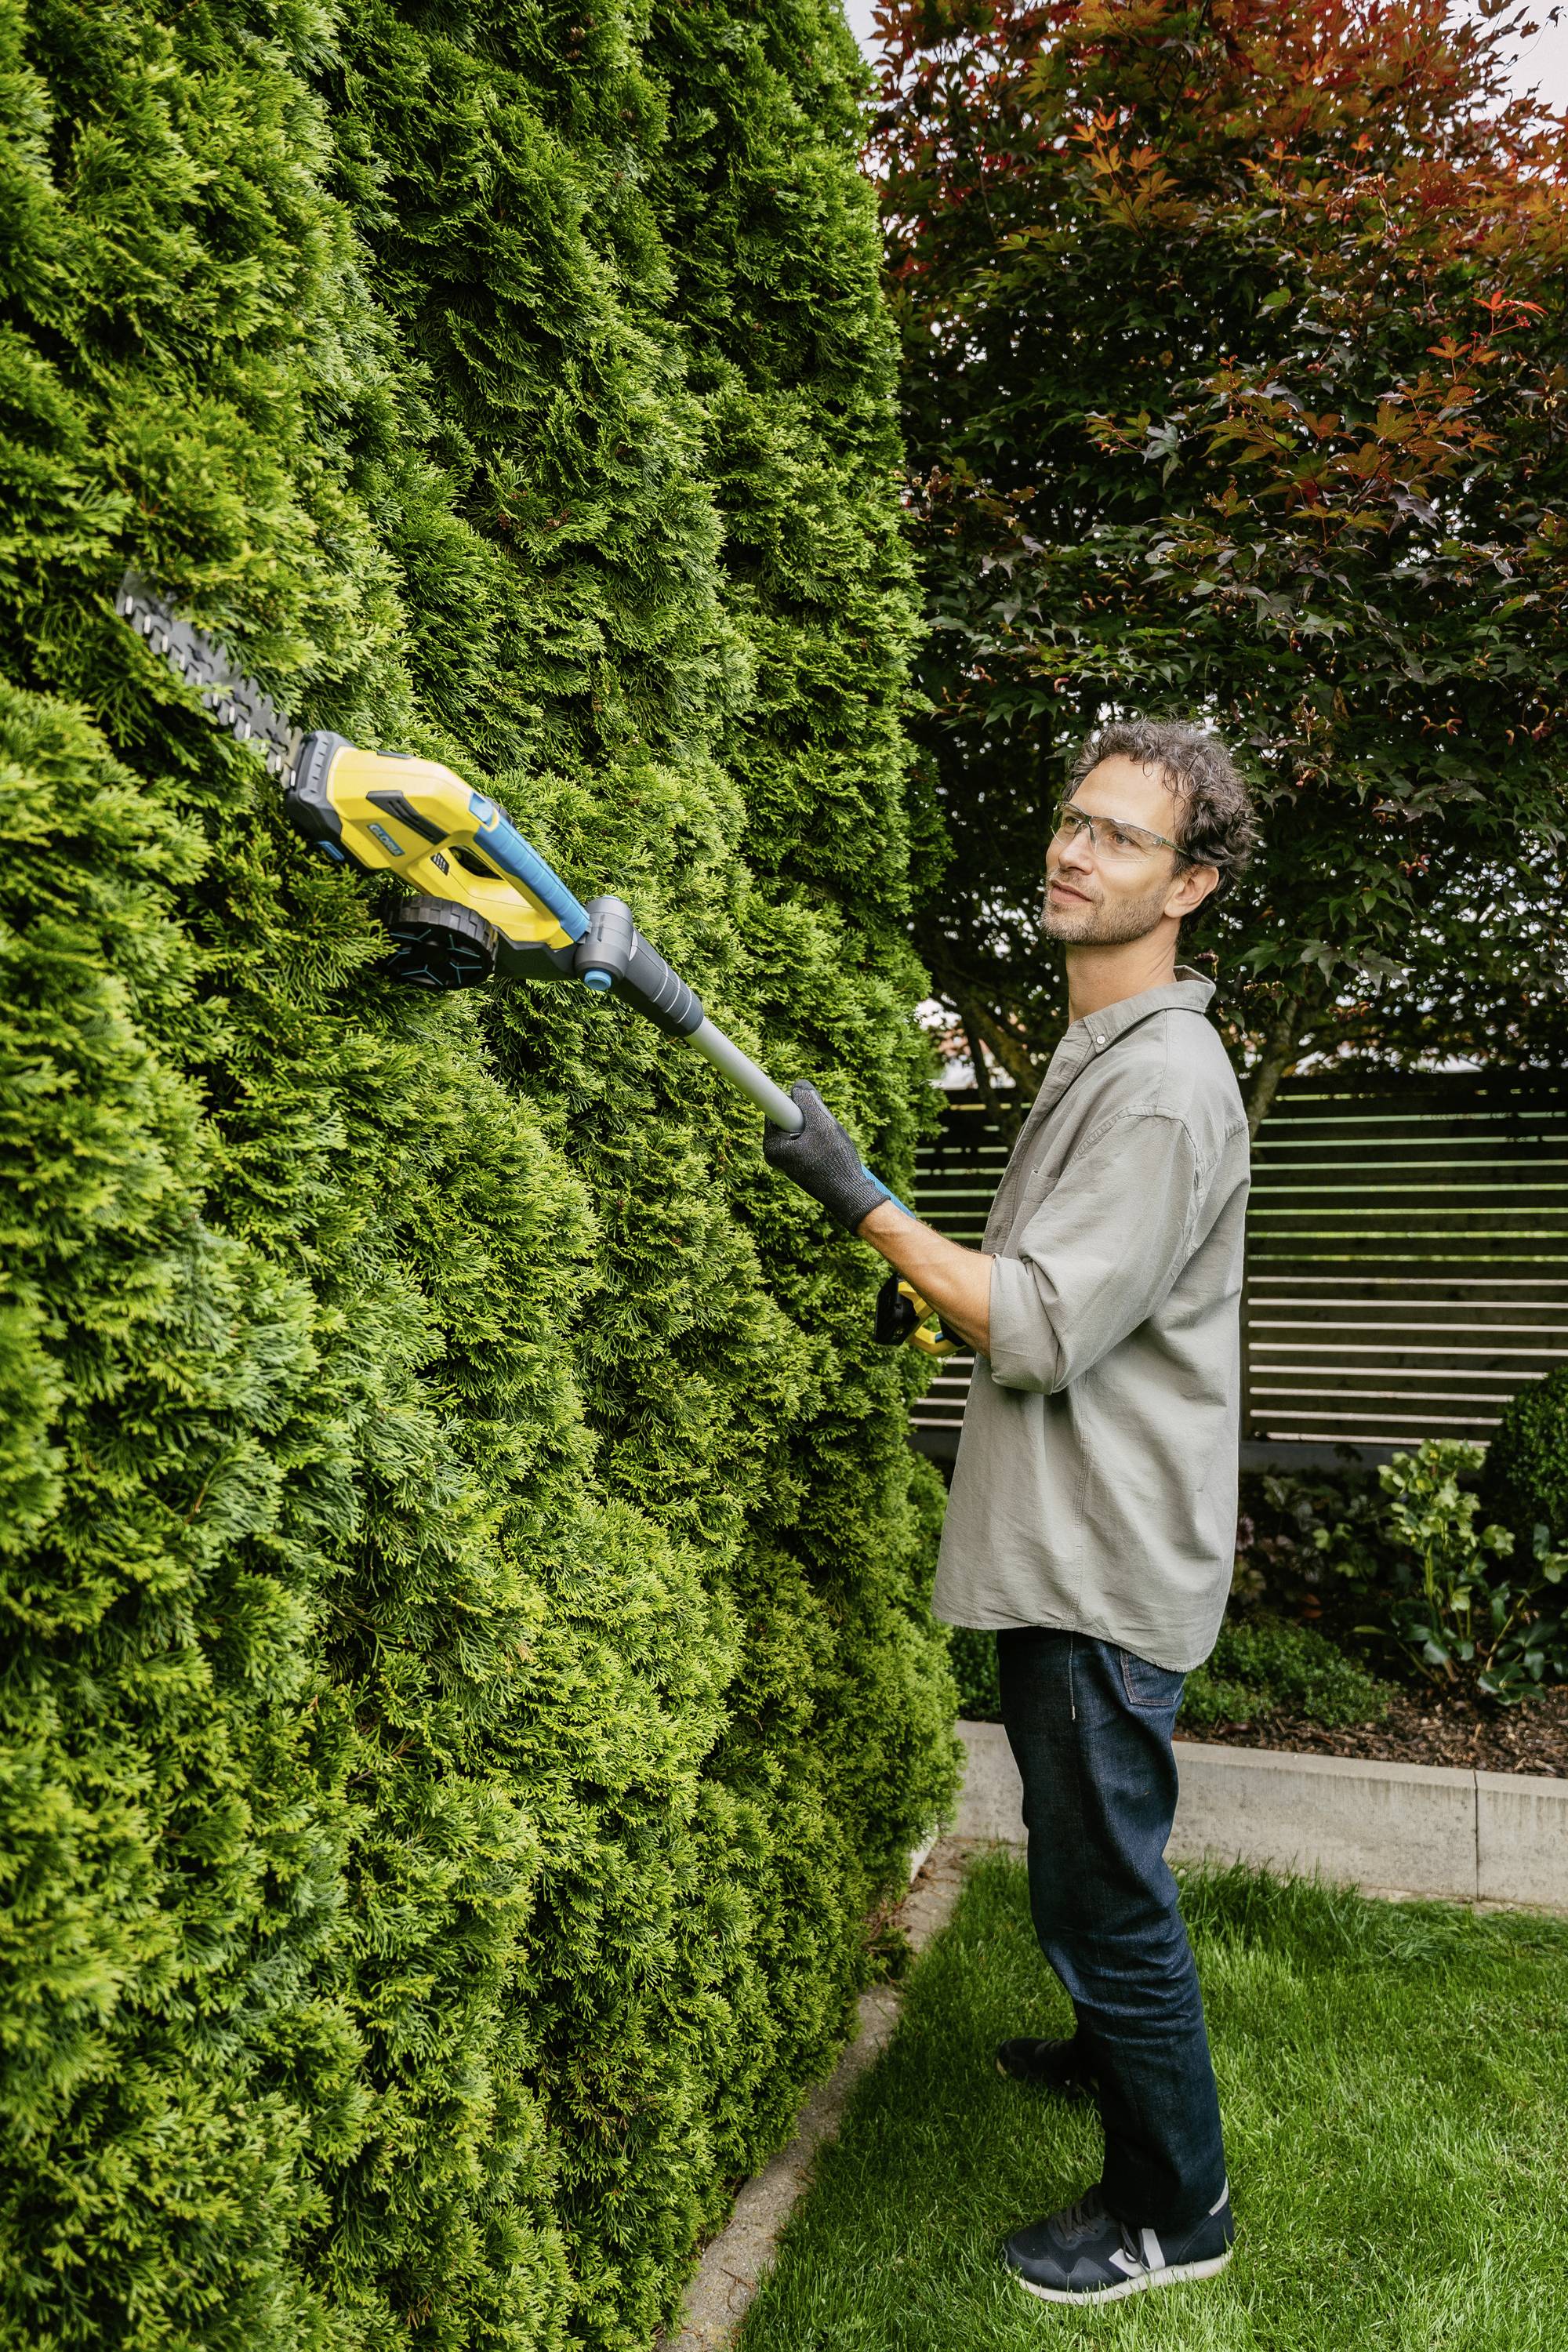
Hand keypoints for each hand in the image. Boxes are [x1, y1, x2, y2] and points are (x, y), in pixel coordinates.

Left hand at [763, 1081, 887, 1233]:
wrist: (849, 1195)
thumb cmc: (835, 1163)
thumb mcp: (822, 1124)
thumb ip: (808, 1100)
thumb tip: (798, 1085)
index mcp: (772, 1145)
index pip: (774, 1108)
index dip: (791, 1100)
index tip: (797, 1102)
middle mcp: (774, 1154)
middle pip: (789, 1116)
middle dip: (809, 1116)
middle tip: (823, 1130)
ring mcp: (786, 1160)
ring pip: (801, 1127)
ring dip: (817, 1128)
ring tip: (829, 1144)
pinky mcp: (798, 1163)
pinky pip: (807, 1139)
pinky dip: (820, 1139)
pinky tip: (830, 1152)